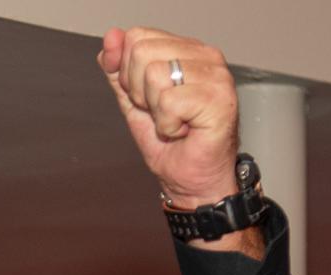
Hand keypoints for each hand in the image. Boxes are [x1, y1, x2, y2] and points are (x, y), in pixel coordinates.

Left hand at [98, 27, 238, 208]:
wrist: (192, 181)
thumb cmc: (172, 146)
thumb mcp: (133, 101)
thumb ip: (118, 69)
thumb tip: (111, 38)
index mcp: (186, 50)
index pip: (137, 37)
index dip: (129, 73)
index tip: (147, 99)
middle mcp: (205, 56)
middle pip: (142, 52)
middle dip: (140, 92)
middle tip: (162, 113)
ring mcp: (216, 75)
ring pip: (155, 75)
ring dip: (155, 110)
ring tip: (174, 122)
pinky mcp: (219, 99)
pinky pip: (169, 102)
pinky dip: (168, 126)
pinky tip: (184, 131)